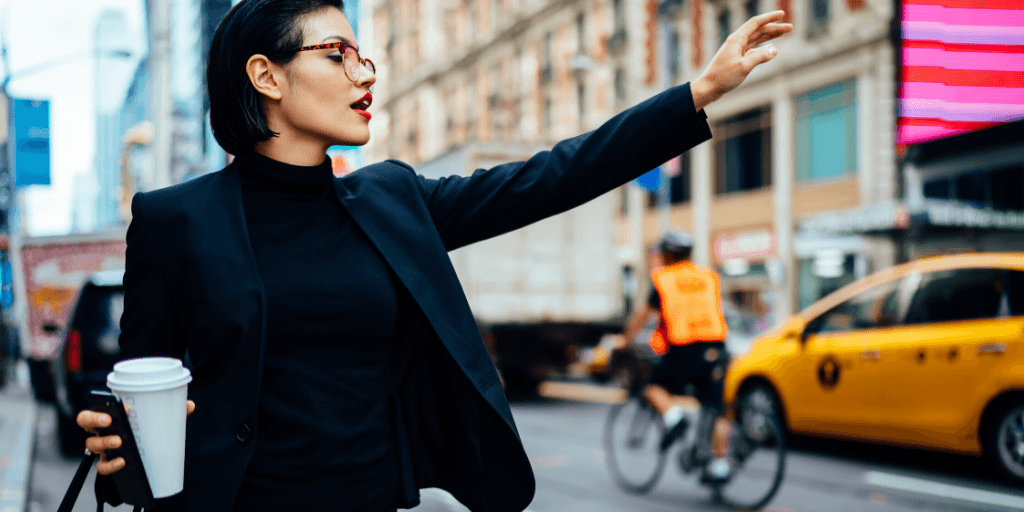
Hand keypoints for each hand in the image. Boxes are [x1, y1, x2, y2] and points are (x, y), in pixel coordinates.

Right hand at [78, 400, 195, 474]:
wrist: (146, 457)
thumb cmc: (146, 431)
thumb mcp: (157, 420)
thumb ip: (172, 412)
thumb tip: (189, 405)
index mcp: (110, 415)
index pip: (94, 407)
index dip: (99, 406)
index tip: (119, 407)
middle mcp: (102, 430)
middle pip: (84, 421)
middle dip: (95, 420)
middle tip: (110, 422)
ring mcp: (103, 448)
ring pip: (92, 444)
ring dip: (105, 442)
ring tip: (121, 442)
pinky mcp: (108, 464)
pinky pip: (102, 467)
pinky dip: (110, 465)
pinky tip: (123, 462)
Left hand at [692, 11, 793, 109]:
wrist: (708, 88)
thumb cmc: (723, 77)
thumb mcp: (744, 67)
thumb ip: (760, 57)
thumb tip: (775, 50)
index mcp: (736, 39)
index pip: (756, 23)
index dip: (769, 18)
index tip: (782, 15)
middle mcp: (736, 42)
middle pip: (758, 31)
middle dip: (774, 28)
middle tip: (790, 28)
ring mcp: (736, 50)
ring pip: (756, 39)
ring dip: (770, 37)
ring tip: (783, 34)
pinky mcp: (737, 59)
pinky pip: (752, 49)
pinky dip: (762, 48)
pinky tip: (770, 49)